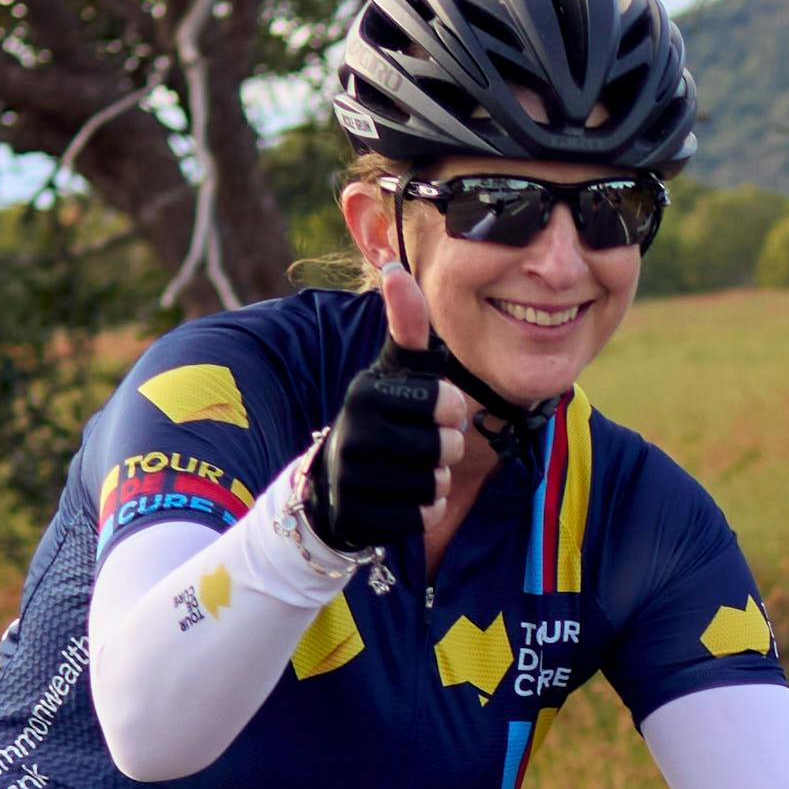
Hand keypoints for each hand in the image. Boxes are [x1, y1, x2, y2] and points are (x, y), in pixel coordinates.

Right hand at [310, 346, 452, 556]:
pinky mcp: (356, 518)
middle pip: (445, 448)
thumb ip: (407, 326)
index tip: (438, 411)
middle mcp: (353, 433)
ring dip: (435, 482)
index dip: (454, 411)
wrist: (334, 484)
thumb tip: (396, 270)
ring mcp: (351, 479)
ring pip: (434, 485)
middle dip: (446, 450)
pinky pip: (420, 518)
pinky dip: (423, 512)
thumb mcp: (395, 372)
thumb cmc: (382, 418)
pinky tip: (403, 499)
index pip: (449, 403)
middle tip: (423, 446)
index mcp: (367, 392)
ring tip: (411, 471)